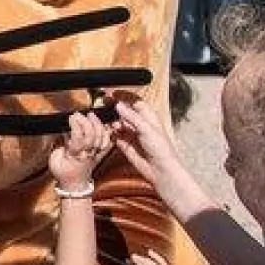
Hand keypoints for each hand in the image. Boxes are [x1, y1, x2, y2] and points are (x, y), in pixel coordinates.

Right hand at [49, 111, 112, 187]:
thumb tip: (64, 130)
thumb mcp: (55, 159)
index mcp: (76, 156)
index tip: (71, 117)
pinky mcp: (101, 153)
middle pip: (92, 136)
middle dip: (86, 122)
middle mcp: (89, 154)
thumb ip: (59, 145)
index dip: (76, 126)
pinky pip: (108, 142)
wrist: (74, 183)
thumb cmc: (62, 171)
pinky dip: (107, 132)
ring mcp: (96, 154)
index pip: (79, 138)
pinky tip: (103, 124)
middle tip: (79, 114)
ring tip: (91, 115)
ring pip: (101, 137)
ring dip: (97, 124)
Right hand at [110, 98, 212, 218]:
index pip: (135, 102)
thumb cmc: (160, 148)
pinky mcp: (125, 146)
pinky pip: (115, 137)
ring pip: (118, 124)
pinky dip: (110, 134)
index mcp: (148, 117)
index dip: (124, 97)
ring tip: (105, 122)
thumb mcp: (146, 128)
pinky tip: (106, 132)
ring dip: (112, 122)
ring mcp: (132, 135)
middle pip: (124, 113)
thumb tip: (118, 105)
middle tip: (103, 106)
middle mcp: (139, 124)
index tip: (112, 93)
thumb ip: (131, 116)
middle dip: (115, 109)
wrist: (160, 170)